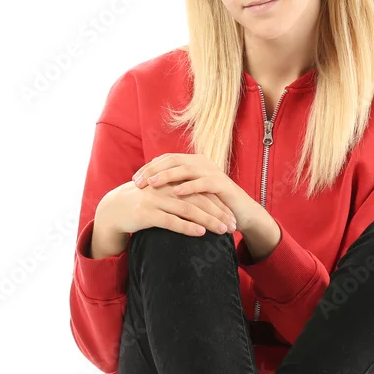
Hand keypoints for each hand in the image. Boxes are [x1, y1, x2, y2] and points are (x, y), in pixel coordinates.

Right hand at [97, 179, 236, 239]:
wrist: (112, 209)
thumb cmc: (141, 203)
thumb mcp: (162, 194)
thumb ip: (180, 195)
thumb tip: (204, 205)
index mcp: (172, 181)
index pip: (201, 190)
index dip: (218, 202)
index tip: (232, 215)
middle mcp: (166, 187)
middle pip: (199, 199)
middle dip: (219, 212)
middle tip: (233, 225)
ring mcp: (155, 200)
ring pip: (188, 209)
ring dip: (209, 220)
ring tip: (223, 230)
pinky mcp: (146, 214)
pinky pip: (171, 221)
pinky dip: (187, 227)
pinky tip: (201, 233)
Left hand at [132, 153, 257, 230]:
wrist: (239, 213)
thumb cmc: (210, 206)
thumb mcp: (189, 195)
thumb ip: (173, 188)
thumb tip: (148, 190)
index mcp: (192, 163)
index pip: (165, 160)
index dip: (149, 168)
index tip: (134, 180)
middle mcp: (201, 162)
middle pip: (172, 160)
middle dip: (153, 170)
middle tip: (138, 182)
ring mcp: (212, 171)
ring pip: (185, 169)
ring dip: (167, 176)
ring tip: (152, 184)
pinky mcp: (222, 183)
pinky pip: (203, 182)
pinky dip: (189, 186)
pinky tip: (176, 192)